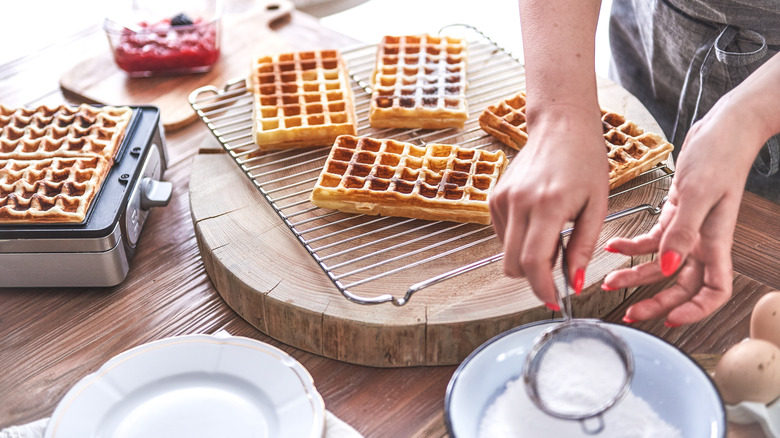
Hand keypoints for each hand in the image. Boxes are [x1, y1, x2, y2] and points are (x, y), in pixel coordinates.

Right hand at [489, 104, 607, 306]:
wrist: (561, 126)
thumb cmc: (585, 161)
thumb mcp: (597, 206)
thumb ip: (583, 247)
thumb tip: (575, 283)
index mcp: (548, 205)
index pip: (533, 261)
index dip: (542, 289)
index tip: (554, 301)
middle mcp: (519, 202)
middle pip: (513, 264)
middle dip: (534, 277)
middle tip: (559, 264)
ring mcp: (501, 199)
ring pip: (506, 251)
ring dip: (528, 255)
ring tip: (553, 233)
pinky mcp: (494, 197)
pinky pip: (503, 235)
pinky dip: (520, 239)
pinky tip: (539, 220)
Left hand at [602, 98, 759, 325]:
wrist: (723, 128)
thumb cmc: (720, 155)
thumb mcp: (698, 194)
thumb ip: (682, 232)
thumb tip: (666, 267)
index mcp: (715, 242)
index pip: (715, 290)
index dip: (696, 311)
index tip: (671, 320)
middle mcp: (703, 241)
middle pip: (681, 285)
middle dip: (655, 302)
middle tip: (629, 313)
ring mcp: (689, 230)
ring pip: (661, 265)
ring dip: (635, 276)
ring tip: (609, 283)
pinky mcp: (677, 215)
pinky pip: (652, 240)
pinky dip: (632, 246)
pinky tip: (614, 247)